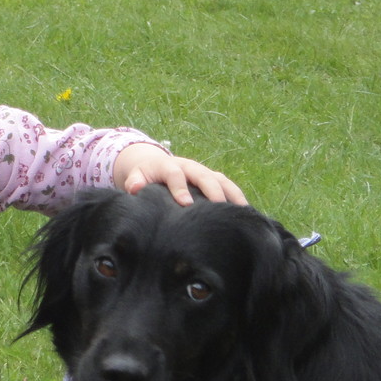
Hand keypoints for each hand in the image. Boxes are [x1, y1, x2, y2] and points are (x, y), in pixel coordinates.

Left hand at [113, 143, 246, 205]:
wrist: (156, 165)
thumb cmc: (145, 176)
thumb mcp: (136, 175)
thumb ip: (134, 181)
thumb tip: (134, 188)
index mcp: (169, 166)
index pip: (176, 175)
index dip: (180, 188)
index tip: (185, 204)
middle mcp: (190, 167)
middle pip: (205, 177)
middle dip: (213, 192)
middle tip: (219, 209)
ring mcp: (204, 173)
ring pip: (222, 181)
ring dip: (232, 195)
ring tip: (241, 213)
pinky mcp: (214, 180)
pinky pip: (229, 188)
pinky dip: (237, 199)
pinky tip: (246, 215)